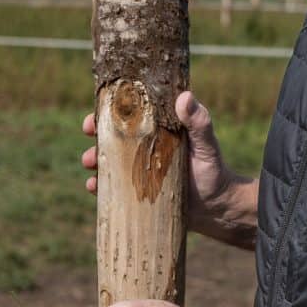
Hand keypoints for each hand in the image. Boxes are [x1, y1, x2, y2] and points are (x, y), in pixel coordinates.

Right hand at [80, 91, 252, 245]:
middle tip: (89, 138)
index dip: (110, 111)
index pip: (130, 115)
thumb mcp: (207, 145)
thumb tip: (185, 97)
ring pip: (108, 161)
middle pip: (113, 137)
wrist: (217, 209)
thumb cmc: (214, 171)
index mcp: (158, 131)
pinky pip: (112, 188)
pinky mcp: (136, 193)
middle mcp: (145, 148)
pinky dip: (99, 187)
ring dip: (94, 160)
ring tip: (89, 164)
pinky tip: (93, 187)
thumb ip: (199, 122)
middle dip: (96, 136)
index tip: (97, 112)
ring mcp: (139, 171)